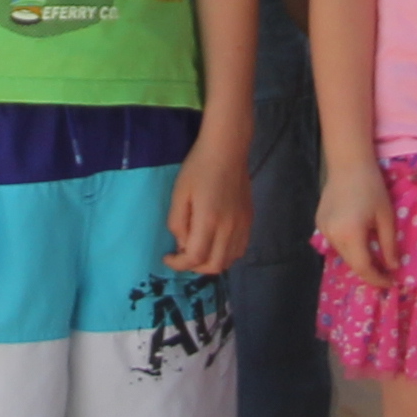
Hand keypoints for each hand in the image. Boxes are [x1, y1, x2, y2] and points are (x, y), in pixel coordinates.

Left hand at [167, 130, 250, 278]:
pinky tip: (215, 243)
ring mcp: (242, 225)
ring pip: (229, 260)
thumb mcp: (179, 193)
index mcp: (209, 221)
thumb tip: (182, 244)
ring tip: (198, 250)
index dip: (179, 264)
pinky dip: (226, 254)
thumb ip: (178, 223)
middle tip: (182, 256)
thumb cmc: (198, 167)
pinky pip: (240, 249)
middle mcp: (229, 228)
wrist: (227, 149)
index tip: (167, 257)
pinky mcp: (249, 220)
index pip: (195, 257)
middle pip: (214, 265)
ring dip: (211, 262)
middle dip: (194, 267)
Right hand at [314, 161, 397, 288]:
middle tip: (386, 273)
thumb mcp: (386, 217)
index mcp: (350, 234)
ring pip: (343, 254)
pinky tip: (360, 241)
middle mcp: (332, 236)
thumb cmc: (372, 187)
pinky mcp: (319, 223)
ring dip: (359, 259)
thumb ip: (389, 245)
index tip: (392, 282)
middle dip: (369, 271)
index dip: (378, 279)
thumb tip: (393, 267)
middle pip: (351, 264)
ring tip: (375, 258)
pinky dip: (349, 247)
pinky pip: (336, 243)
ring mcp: (323, 229)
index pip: (363, 268)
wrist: (348, 163)